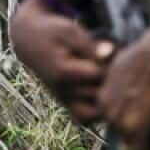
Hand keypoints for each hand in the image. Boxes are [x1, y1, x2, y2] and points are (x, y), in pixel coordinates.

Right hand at [11, 1, 113, 122]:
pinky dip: (98, 110)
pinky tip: (105, 91)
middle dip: (113, 84)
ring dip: (107, 101)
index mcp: (63, 72)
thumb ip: (90, 45)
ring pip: (93, 114)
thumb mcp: (70, 31)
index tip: (118, 56)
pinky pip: (85, 118)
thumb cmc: (53, 33)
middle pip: (99, 96)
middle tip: (120, 70)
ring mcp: (64, 100)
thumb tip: (111, 52)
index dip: (112, 65)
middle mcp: (62, 91)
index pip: (98, 75)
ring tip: (113, 82)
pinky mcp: (66, 104)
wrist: (29, 43)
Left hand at [98, 22, 149, 149]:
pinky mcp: (134, 126)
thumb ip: (118, 80)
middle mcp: (106, 106)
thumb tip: (127, 92)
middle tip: (148, 134)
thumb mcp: (122, 63)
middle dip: (132, 132)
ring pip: (129, 141)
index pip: (111, 115)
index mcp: (102, 92)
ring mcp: (118, 117)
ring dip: (141, 145)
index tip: (139, 123)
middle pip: (118, 129)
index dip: (126, 119)